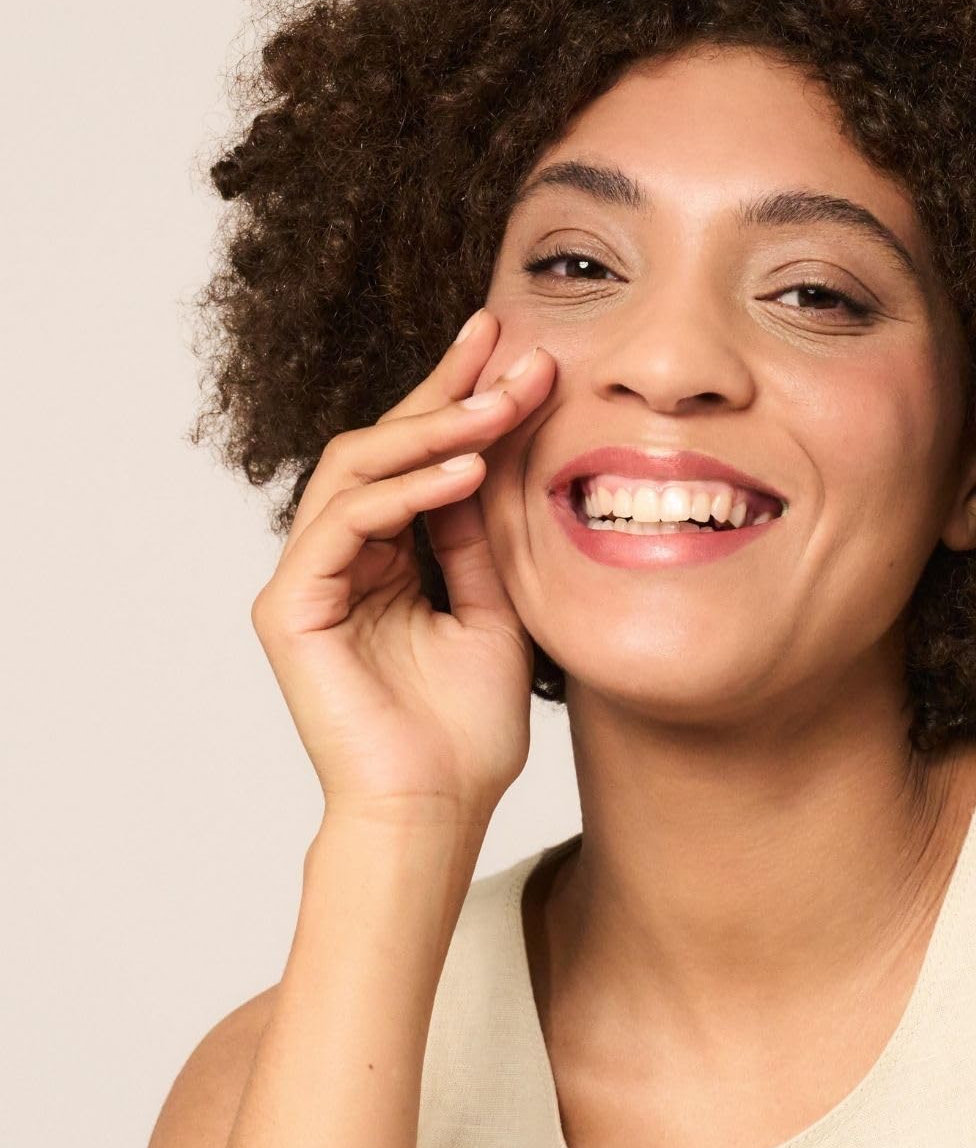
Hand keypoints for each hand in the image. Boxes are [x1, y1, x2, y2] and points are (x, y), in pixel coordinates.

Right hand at [249, 309, 553, 828]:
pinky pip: (344, 523)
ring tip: (501, 406)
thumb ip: (482, 536)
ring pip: (357, 470)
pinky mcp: (290, 608)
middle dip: (446, 388)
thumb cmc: (467, 728)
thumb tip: (491, 453)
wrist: (437, 809)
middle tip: (501, 338)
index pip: (419, 459)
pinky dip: (404, 492)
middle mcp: (340, 559)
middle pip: (382, 446)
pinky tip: (467, 473)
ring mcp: (310, 580)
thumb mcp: (496, 608)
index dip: (460, 398)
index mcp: (387, 558)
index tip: (514, 348)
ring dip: (434, 431)